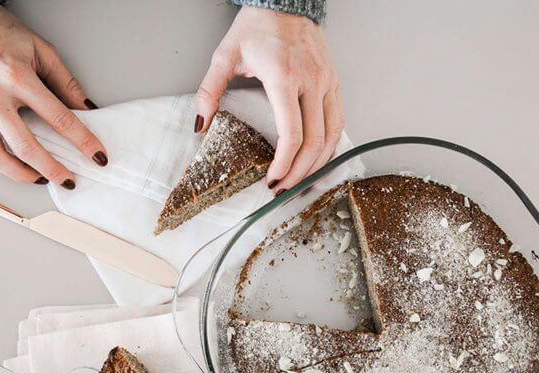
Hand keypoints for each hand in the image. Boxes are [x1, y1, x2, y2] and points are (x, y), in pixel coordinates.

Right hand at [0, 6, 106, 188]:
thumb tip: (86, 110)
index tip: (97, 156)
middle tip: (69, 179)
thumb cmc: (0, 32)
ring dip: (22, 175)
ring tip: (41, 178)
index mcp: (16, 77)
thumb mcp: (42, 50)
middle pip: (26, 147)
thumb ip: (66, 83)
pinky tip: (14, 166)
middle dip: (52, 169)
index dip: (82, 141)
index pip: (58, 118)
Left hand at [195, 6, 342, 194]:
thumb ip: (209, 91)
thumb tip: (200, 124)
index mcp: (283, 77)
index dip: (283, 164)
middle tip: (284, 188)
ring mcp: (327, 81)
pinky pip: (338, 121)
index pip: (291, 134)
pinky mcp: (335, 81)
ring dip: (318, 164)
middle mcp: (311, 81)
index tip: (272, 179)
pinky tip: (318, 158)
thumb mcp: (224, 56)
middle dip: (299, 173)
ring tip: (300, 180)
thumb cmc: (256, 27)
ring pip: (332, 135)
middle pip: (314, 142)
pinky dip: (330, 145)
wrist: (285, 1)